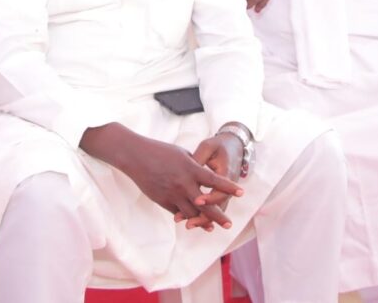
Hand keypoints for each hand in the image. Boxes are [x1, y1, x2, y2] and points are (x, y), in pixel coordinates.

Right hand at [120, 136, 242, 230]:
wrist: (136, 157)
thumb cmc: (160, 151)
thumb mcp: (182, 154)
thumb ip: (195, 167)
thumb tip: (207, 178)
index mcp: (190, 169)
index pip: (214, 180)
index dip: (228, 187)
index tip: (241, 193)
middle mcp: (183, 183)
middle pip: (205, 205)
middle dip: (218, 216)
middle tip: (229, 224)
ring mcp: (172, 194)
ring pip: (191, 213)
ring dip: (202, 221)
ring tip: (211, 227)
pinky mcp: (162, 200)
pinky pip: (177, 212)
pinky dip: (186, 217)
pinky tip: (193, 221)